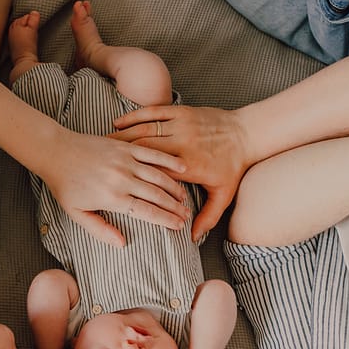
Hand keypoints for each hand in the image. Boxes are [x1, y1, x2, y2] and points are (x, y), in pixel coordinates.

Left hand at [39, 130, 190, 246]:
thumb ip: (100, 229)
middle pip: (157, 195)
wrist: (55, 151)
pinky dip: (169, 162)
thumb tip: (121, 243)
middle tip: (187, 216)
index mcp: (111, 197)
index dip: (165, 220)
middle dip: (175, 207)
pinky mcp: (125, 147)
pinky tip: (182, 169)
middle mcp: (121, 179)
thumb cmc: (64, 185)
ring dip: (175, 188)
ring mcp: (125, 160)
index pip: (146, 212)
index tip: (178, 226)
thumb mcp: (77, 213)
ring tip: (185, 199)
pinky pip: (152, 154)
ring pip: (158, 176)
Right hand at [111, 105, 251, 240]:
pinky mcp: (180, 111)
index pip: (156, 177)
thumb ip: (207, 218)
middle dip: (121, 161)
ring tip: (102, 150)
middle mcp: (182, 144)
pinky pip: (151, 112)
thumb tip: (192, 238)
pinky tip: (116, 124)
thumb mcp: (223, 196)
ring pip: (143, 131)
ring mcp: (180, 124)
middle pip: (143, 153)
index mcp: (189, 166)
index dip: (135, 183)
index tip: (116, 191)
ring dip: (121, 140)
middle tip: (100, 170)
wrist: (248, 133)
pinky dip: (132, 118)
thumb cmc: (234, 167)